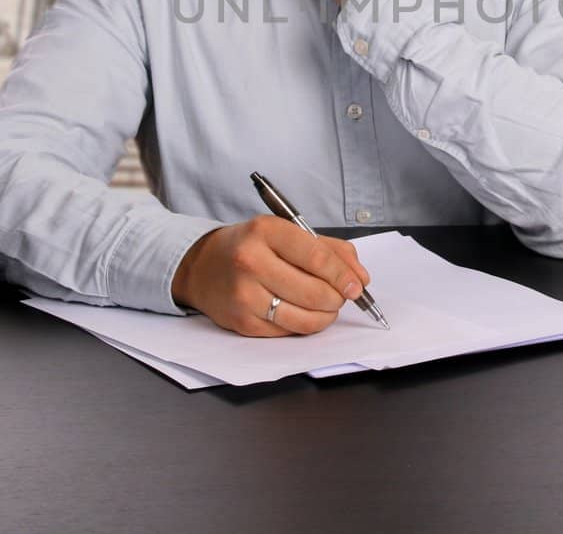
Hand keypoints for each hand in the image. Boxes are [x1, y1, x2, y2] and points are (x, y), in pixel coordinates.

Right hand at [170, 215, 372, 336]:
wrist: (202, 267)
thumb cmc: (251, 247)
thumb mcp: (287, 232)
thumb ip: (329, 249)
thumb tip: (359, 277)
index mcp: (266, 231)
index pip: (317, 258)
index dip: (343, 275)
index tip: (357, 285)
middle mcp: (251, 261)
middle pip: (314, 292)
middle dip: (337, 299)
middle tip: (340, 296)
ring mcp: (244, 294)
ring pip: (304, 318)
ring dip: (325, 316)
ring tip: (325, 306)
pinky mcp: (242, 322)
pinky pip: (288, 331)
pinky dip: (303, 325)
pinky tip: (300, 312)